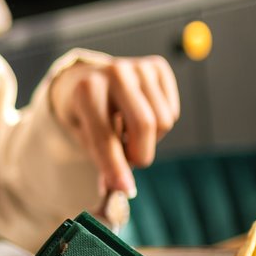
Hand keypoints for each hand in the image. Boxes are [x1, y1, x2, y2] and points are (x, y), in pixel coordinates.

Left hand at [48, 55, 180, 197]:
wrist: (87, 80)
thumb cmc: (86, 115)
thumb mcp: (83, 137)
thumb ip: (102, 160)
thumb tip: (122, 188)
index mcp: (86, 90)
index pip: (104, 136)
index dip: (115, 166)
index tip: (125, 188)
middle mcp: (114, 72)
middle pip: (145, 125)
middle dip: (140, 154)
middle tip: (131, 163)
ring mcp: (138, 66)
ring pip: (163, 121)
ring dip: (149, 139)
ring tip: (129, 134)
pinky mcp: (157, 66)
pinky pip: (172, 111)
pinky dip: (159, 125)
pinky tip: (139, 117)